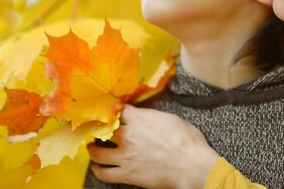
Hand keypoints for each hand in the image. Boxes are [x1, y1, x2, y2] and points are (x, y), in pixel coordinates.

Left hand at [88, 105, 219, 188]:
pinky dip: (98, 170)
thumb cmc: (187, 142)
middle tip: (96, 128)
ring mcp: (125, 156)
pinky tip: (97, 167)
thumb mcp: (170, 119)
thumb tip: (145, 116)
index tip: (111, 111)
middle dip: (98, 127)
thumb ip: (151, 116)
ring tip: (92, 147)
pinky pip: (105, 174)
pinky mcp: (127, 174)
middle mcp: (128, 136)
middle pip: (102, 128)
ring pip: (97, 152)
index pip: (118, 110)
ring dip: (92, 149)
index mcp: (139, 119)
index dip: (114, 110)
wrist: (191, 166)